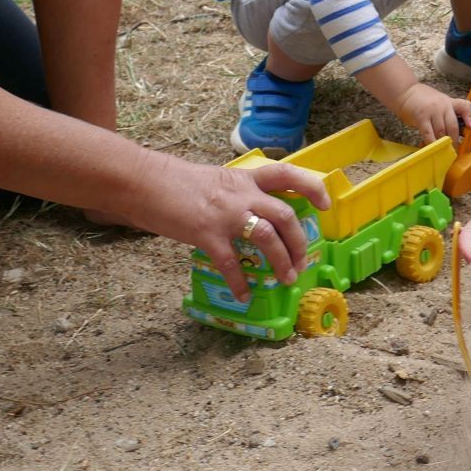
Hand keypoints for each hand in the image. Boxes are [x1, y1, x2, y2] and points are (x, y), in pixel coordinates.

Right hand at [131, 157, 331, 300]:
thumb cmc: (177, 182)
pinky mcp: (206, 233)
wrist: (145, 181)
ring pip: (267, 236)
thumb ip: (237, 193)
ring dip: (281, 260)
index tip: (325, 204)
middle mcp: (242, 194)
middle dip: (299, 241)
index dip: (311, 187)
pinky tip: (244, 295)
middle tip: (302, 262)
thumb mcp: (217, 180)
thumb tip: (252, 214)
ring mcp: (226, 213)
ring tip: (285, 279)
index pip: (288, 175)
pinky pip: (231, 262)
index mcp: (245, 178)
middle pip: (285, 214)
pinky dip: (240, 282)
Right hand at [398, 81, 470, 144]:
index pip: (465, 107)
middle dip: (455, 140)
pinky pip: (429, 134)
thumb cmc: (422, 99)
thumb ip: (447, 114)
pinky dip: (432, 143)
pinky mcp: (421, 117)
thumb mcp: (439, 102)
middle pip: (453, 125)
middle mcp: (443, 106)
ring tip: (445, 152)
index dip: (470, 117)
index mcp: (449, 102)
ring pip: (442, 132)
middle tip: (455, 150)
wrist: (405, 92)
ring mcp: (432, 111)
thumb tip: (453, 131)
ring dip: (444, 144)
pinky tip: (433, 148)